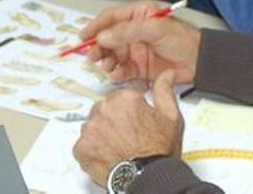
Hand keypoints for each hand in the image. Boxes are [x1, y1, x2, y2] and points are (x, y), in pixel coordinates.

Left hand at [73, 70, 183, 184]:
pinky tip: (108, 155)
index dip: (130, 111)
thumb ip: (164, 91)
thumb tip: (166, 74)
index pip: (122, 98)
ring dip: (102, 134)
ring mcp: (90, 128)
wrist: (148, 178)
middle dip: (114, 121)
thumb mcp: (170, 117)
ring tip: (118, 147)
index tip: (136, 123)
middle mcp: (104, 109)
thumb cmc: (159, 150)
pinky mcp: (81, 146)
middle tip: (128, 137)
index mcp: (124, 99)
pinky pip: (84, 144)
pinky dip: (93, 149)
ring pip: (93, 126)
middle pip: (105, 110)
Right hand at [80, 1, 200, 83]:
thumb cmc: (183, 39)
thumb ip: (127, 32)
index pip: (110, 18)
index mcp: (136, 16)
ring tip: (107, 66)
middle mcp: (132, 32)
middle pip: (107, 39)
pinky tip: (116, 75)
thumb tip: (103, 37)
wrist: (201, 62)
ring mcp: (134, 50)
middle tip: (92, 56)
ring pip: (111, 55)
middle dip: (98, 47)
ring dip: (106, 61)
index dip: (95, 26)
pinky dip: (116, 73)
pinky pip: (121, 70)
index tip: (84, 36)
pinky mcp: (138, 68)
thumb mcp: (154, 29)